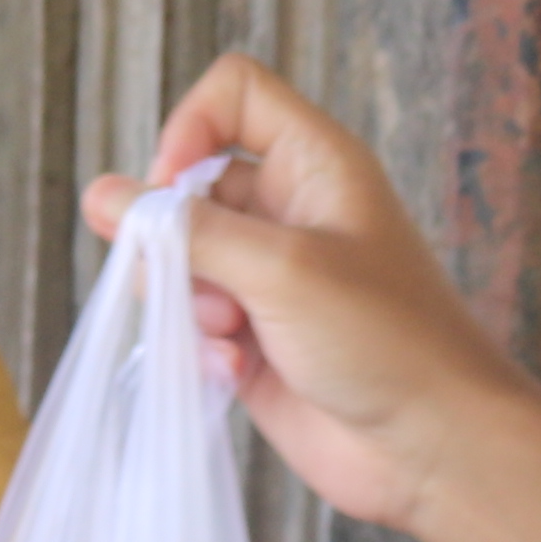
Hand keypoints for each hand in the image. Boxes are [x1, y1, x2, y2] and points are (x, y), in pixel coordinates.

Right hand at [84, 58, 536, 538]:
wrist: (433, 447)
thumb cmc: (387, 341)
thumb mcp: (283, 269)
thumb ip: (189, 231)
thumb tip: (106, 197)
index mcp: (315, 164)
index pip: (234, 95)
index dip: (190, 126)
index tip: (171, 186)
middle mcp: (290, 211)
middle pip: (189, 185)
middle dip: (173, 235)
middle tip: (196, 280)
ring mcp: (269, 278)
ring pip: (180, 259)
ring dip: (184, 298)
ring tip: (229, 334)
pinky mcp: (253, 339)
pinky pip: (189, 321)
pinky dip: (197, 345)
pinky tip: (233, 372)